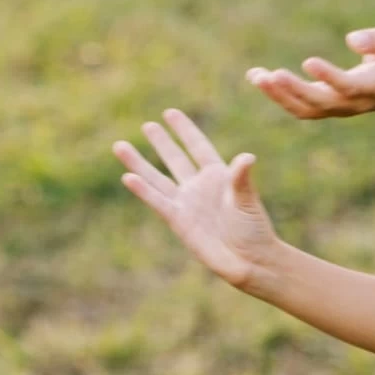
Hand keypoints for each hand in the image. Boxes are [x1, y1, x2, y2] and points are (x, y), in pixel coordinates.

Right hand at [113, 109, 277, 290]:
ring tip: (120, 145)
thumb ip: (241, 178)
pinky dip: (143, 189)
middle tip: (147, 125)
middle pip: (175, 158)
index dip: (184, 130)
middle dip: (162, 142)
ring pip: (157, 177)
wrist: (249, 261)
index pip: (197, 146)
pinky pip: (157, 200)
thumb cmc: (254, 229)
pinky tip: (128, 176)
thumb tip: (247, 157)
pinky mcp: (177, 220)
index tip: (170, 113)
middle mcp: (199, 186)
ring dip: (139, 162)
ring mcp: (186, 202)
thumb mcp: (247, 200)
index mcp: (218, 175)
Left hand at [246, 28, 374, 118]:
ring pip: (304, 110)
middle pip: (321, 103)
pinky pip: (297, 107)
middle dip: (295, 90)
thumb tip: (352, 38)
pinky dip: (277, 94)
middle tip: (272, 75)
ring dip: (279, 95)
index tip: (308, 62)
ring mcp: (336, 109)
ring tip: (256, 76)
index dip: (329, 77)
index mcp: (373, 87)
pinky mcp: (323, 108)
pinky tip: (258, 77)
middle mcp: (352, 104)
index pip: (348, 86)